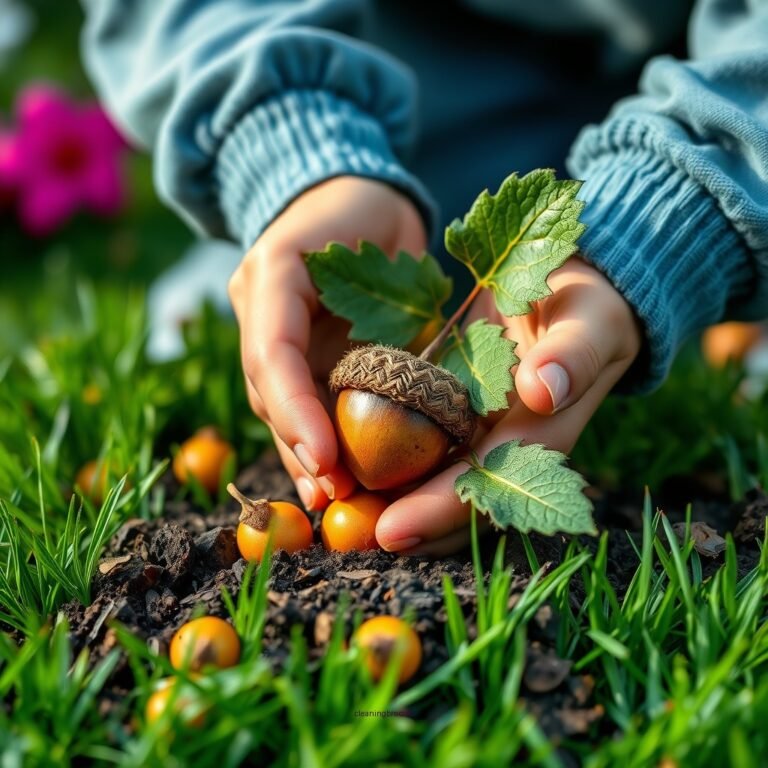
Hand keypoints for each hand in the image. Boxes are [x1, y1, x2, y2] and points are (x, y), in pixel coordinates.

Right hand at [228, 176, 426, 510]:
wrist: (349, 200)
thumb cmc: (371, 217)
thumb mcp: (386, 245)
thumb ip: (384, 309)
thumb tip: (412, 394)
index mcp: (273, 273)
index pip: (274, 351)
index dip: (296, 408)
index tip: (326, 459)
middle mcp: (258, 308)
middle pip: (270, 389)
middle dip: (299, 444)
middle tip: (332, 495)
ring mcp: (266, 332)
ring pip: (278, 404)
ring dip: (302, 454)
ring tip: (329, 498)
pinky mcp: (289, 352)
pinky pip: (296, 402)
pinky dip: (312, 441)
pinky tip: (327, 479)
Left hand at [375, 256, 642, 555]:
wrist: (580, 298)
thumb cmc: (589, 308)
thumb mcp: (591, 321)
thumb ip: (574, 353)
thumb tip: (543, 389)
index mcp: (543, 436)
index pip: (488, 485)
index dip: (441, 510)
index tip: (392, 532)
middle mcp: (509, 448)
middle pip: (456, 501)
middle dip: (407, 525)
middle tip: (348, 541)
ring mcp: (483, 434)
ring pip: (436, 483)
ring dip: (393, 505)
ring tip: (340, 521)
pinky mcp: (460, 415)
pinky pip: (424, 449)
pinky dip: (391, 466)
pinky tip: (349, 475)